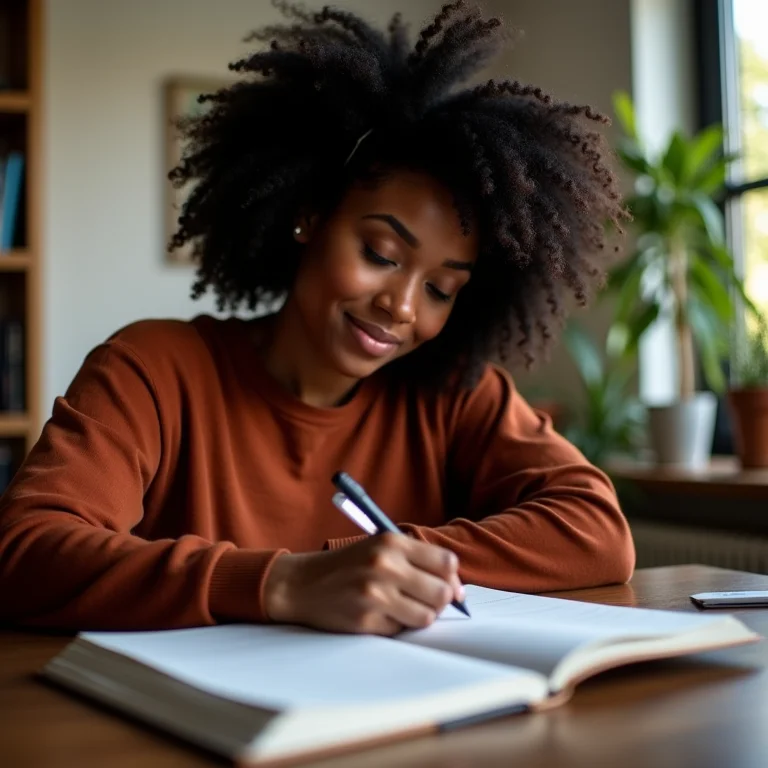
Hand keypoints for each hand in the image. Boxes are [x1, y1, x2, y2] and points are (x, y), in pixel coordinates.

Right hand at [263, 533, 464, 635]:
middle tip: (424, 600)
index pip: (446, 563)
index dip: (452, 578)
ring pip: (426, 617)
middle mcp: (385, 566)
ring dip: (418, 616)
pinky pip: (400, 631)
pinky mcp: (364, 621)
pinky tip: (378, 615)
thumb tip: (457, 589)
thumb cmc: (347, 565)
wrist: (301, 583)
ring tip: (401, 608)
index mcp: (392, 542)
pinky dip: (394, 626)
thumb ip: (416, 561)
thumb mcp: (379, 547)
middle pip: (442, 593)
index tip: (448, 585)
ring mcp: (374, 595)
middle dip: (439, 600)